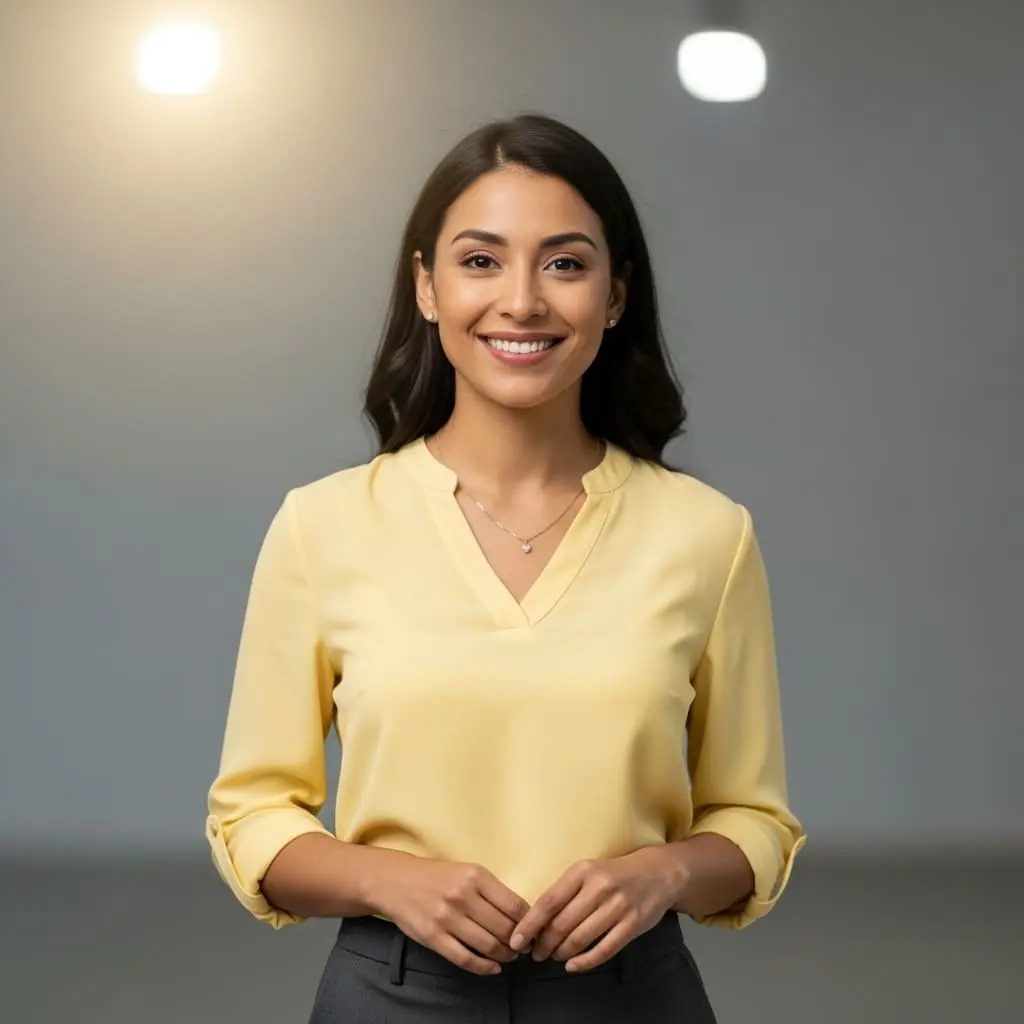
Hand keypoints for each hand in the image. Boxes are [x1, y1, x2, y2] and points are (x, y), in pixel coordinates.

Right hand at [371, 855, 530, 975]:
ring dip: (504, 956)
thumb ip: (491, 890)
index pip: (514, 905)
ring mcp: (447, 917)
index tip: (533, 931)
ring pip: (487, 945)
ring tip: (508, 957)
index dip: (528, 923)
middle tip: (522, 948)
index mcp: (475, 876)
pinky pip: (465, 958)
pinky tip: (492, 968)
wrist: (395, 881)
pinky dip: (483, 967)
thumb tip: (520, 916)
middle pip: (503, 928)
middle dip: (518, 943)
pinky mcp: (433, 937)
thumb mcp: (466, 871)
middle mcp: (462, 895)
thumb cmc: (437, 876)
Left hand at [509, 848, 680, 973]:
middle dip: (544, 944)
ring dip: (561, 953)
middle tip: (536, 954)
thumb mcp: (587, 871)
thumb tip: (536, 921)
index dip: (530, 924)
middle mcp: (600, 888)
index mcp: (583, 871)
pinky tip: (572, 966)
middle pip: (562, 924)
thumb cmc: (613, 874)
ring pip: (580, 939)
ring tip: (553, 957)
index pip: (549, 901)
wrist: (658, 873)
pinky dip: (584, 962)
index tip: (516, 940)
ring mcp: (618, 907)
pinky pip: (603, 949)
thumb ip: (566, 892)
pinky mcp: (632, 925)